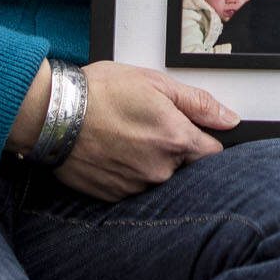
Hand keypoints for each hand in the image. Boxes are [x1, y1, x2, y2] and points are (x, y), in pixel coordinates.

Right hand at [43, 61, 237, 201]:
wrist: (52, 114)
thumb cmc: (99, 93)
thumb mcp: (156, 83)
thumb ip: (198, 104)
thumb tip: (228, 119)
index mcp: (176, 140)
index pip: (212, 153)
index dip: (204, 140)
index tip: (192, 132)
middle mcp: (159, 169)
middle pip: (185, 167)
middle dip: (173, 149)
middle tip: (146, 127)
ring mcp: (135, 186)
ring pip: (157, 177)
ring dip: (149, 161)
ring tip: (125, 136)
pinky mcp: (113, 196)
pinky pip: (133, 186)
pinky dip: (127, 171)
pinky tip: (113, 150)